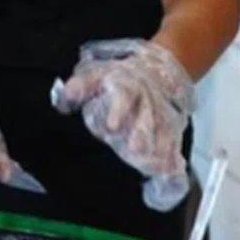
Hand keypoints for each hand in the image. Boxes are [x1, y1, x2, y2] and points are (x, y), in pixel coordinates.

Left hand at [52, 39, 195, 210]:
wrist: (154, 69)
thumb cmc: (117, 77)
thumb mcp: (96, 75)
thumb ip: (81, 86)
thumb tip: (66, 94)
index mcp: (127, 85)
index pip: (124, 95)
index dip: (119, 110)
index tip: (112, 126)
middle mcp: (146, 99)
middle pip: (146, 115)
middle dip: (141, 133)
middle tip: (135, 150)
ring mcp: (161, 112)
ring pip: (162, 128)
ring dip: (160, 146)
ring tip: (157, 166)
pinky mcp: (171, 125)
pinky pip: (173, 140)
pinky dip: (172, 155)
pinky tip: (171, 170)